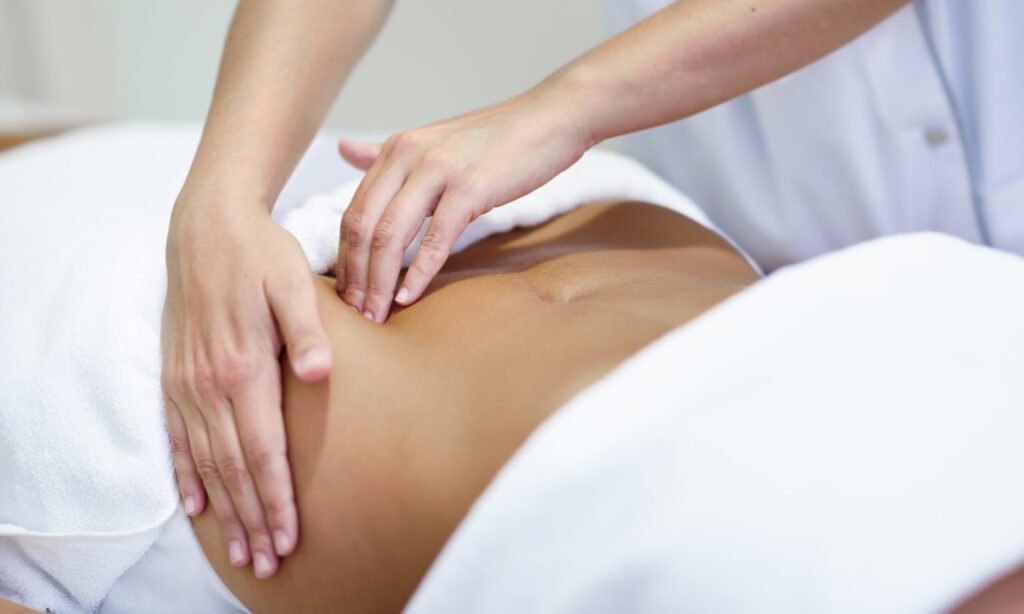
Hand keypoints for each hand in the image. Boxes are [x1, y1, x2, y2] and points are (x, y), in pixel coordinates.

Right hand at [162, 204, 330, 578]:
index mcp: (244, 367)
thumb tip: (318, 374)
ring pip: (206, 463)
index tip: (288, 538)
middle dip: (253, 519)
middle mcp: (210, 385)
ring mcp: (188, 383)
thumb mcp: (293, 282)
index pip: (263, 450)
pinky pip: (178, 438)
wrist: (207, 228)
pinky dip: (187, 476)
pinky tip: (197, 506)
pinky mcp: (176, 377)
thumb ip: (305, 331)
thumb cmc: (261, 255)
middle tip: (268, 562)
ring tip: (240, 550)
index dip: (276, 498)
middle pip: (234, 469)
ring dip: (225, 510)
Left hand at [335, 83, 590, 321]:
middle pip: (363, 226)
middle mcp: (408, 155)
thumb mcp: (434, 143)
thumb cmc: (497, 140)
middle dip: (356, 277)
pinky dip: (418, 273)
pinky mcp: (470, 187)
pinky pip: (436, 238)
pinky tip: (408, 297)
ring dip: (379, 282)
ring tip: (376, 315)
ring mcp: (438, 170)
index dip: (345, 258)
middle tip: (357, 315)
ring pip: (390, 235)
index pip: (353, 212)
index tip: (347, 294)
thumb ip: (387, 154)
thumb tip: (343, 150)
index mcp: (397, 150)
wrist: (551, 119)